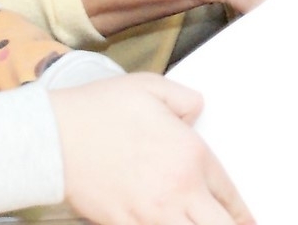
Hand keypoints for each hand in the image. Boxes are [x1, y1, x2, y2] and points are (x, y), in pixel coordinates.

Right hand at [50, 74, 252, 224]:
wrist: (51, 138)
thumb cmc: (97, 110)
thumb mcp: (150, 87)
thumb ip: (185, 99)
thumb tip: (197, 111)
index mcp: (190, 156)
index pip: (229, 195)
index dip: (242, 213)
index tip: (246, 219)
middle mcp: (177, 191)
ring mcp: (150, 215)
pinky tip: (169, 224)